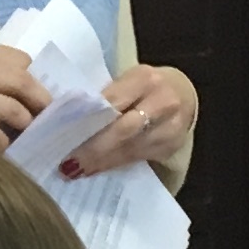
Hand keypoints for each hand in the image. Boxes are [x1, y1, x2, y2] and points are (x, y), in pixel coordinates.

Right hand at [0, 41, 50, 151]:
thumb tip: (30, 87)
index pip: (18, 58)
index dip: (34, 77)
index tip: (40, 93)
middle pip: (21, 80)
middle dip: (41, 100)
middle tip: (48, 116)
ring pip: (13, 110)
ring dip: (25, 125)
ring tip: (25, 134)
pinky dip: (4, 145)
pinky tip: (2, 149)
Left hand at [64, 63, 196, 181]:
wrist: (183, 94)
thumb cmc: (144, 87)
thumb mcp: (128, 81)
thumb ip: (107, 96)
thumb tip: (70, 120)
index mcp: (144, 78)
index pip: (113, 101)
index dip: (89, 121)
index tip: (64, 136)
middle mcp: (162, 101)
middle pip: (125, 129)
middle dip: (95, 148)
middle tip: (69, 162)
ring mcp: (171, 126)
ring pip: (132, 148)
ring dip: (103, 161)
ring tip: (79, 170)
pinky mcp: (173, 146)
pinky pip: (140, 158)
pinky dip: (117, 164)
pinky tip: (99, 169)